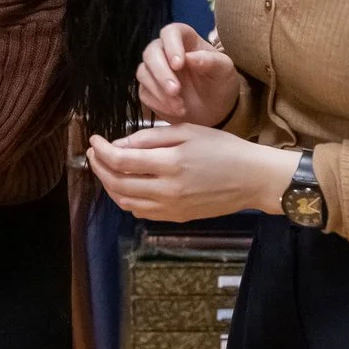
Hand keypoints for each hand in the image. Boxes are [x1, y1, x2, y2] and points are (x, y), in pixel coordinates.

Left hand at [86, 123, 299, 222]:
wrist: (254, 179)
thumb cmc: (224, 149)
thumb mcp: (188, 131)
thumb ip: (151, 137)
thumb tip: (119, 144)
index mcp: (170, 163)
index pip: (120, 160)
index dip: (101, 150)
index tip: (94, 139)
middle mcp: (167, 190)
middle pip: (116, 183)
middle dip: (99, 167)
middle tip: (94, 153)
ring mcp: (171, 208)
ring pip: (124, 201)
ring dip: (109, 185)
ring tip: (106, 168)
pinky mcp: (176, 217)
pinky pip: (140, 211)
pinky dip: (126, 198)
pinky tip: (127, 184)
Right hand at [137, 22, 240, 127]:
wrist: (216, 110)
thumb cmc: (220, 83)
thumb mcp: (224, 71)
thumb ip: (210, 61)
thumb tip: (189, 58)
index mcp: (185, 40)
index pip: (170, 33)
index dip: (171, 46)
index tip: (179, 64)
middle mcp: (166, 52)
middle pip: (151, 52)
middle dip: (161, 73)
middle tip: (175, 90)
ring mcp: (155, 70)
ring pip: (143, 72)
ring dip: (159, 91)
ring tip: (180, 106)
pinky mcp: (149, 89)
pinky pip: (144, 92)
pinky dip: (159, 103)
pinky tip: (176, 110)